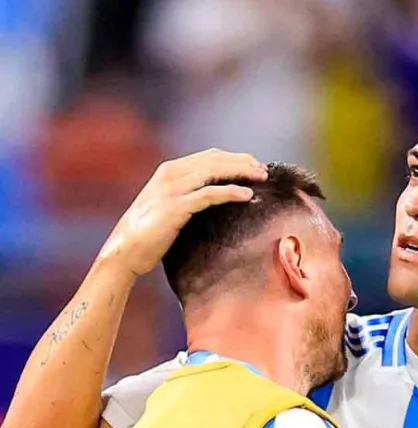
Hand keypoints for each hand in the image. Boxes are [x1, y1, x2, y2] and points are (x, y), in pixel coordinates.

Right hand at [99, 148, 268, 277]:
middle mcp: (170, 175)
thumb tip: (206, 202)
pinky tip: (247, 195)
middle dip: (241, 161)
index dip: (232, 158)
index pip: (207, 157)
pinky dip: (231, 192)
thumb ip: (183, 198)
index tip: (252, 165)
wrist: (124, 251)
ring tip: (261, 177)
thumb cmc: (146, 235)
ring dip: (241, 172)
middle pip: (214, 159)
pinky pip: (210, 194)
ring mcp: (173, 189)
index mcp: (168, 171)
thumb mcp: (164, 208)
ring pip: (214, 171)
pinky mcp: (177, 208)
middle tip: (263, 169)